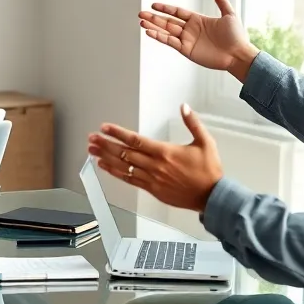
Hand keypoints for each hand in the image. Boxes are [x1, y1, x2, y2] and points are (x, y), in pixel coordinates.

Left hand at [87, 104, 223, 212]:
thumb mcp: (205, 142)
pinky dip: (116, 173)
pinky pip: (130, 180)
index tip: (105, 128)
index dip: (118, 133)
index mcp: (165, 152)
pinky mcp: (152, 189)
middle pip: (124, 153)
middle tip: (92, 138)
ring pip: (124, 167)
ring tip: (92, 151)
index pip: (135, 140)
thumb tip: (184, 107)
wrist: (212, 196)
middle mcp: (155, 166)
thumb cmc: (209, 171)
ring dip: (106, 158)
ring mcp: (152, 179)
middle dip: (106, 145)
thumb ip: (193, 123)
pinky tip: (105, 167)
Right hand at [140, 0, 258, 80]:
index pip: (177, 12)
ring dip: (153, 27)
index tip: (153, 5)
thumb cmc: (236, 36)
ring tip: (141, 23)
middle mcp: (190, 30)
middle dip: (154, 18)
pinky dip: (159, 37)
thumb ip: (221, 1)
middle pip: (168, 22)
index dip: (165, 9)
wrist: (238, 54)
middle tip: (141, 14)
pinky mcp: (187, 50)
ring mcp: (187, 40)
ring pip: (166, 32)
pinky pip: (170, 42)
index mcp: (198, 20)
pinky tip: (150, 33)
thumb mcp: (229, 15)